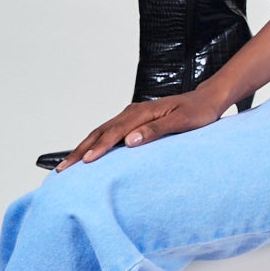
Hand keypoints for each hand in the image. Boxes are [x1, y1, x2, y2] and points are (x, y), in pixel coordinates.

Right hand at [54, 79, 230, 169]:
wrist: (207, 100)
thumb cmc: (198, 112)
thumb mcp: (182, 122)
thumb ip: (156, 130)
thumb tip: (130, 141)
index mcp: (142, 112)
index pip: (114, 132)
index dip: (98, 148)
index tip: (84, 163)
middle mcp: (133, 112)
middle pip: (100, 132)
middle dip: (80, 151)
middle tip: (63, 170)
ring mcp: (131, 115)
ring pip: (101, 132)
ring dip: (83, 148)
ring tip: (67, 165)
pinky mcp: (134, 121)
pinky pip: (108, 132)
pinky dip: (94, 144)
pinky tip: (88, 154)